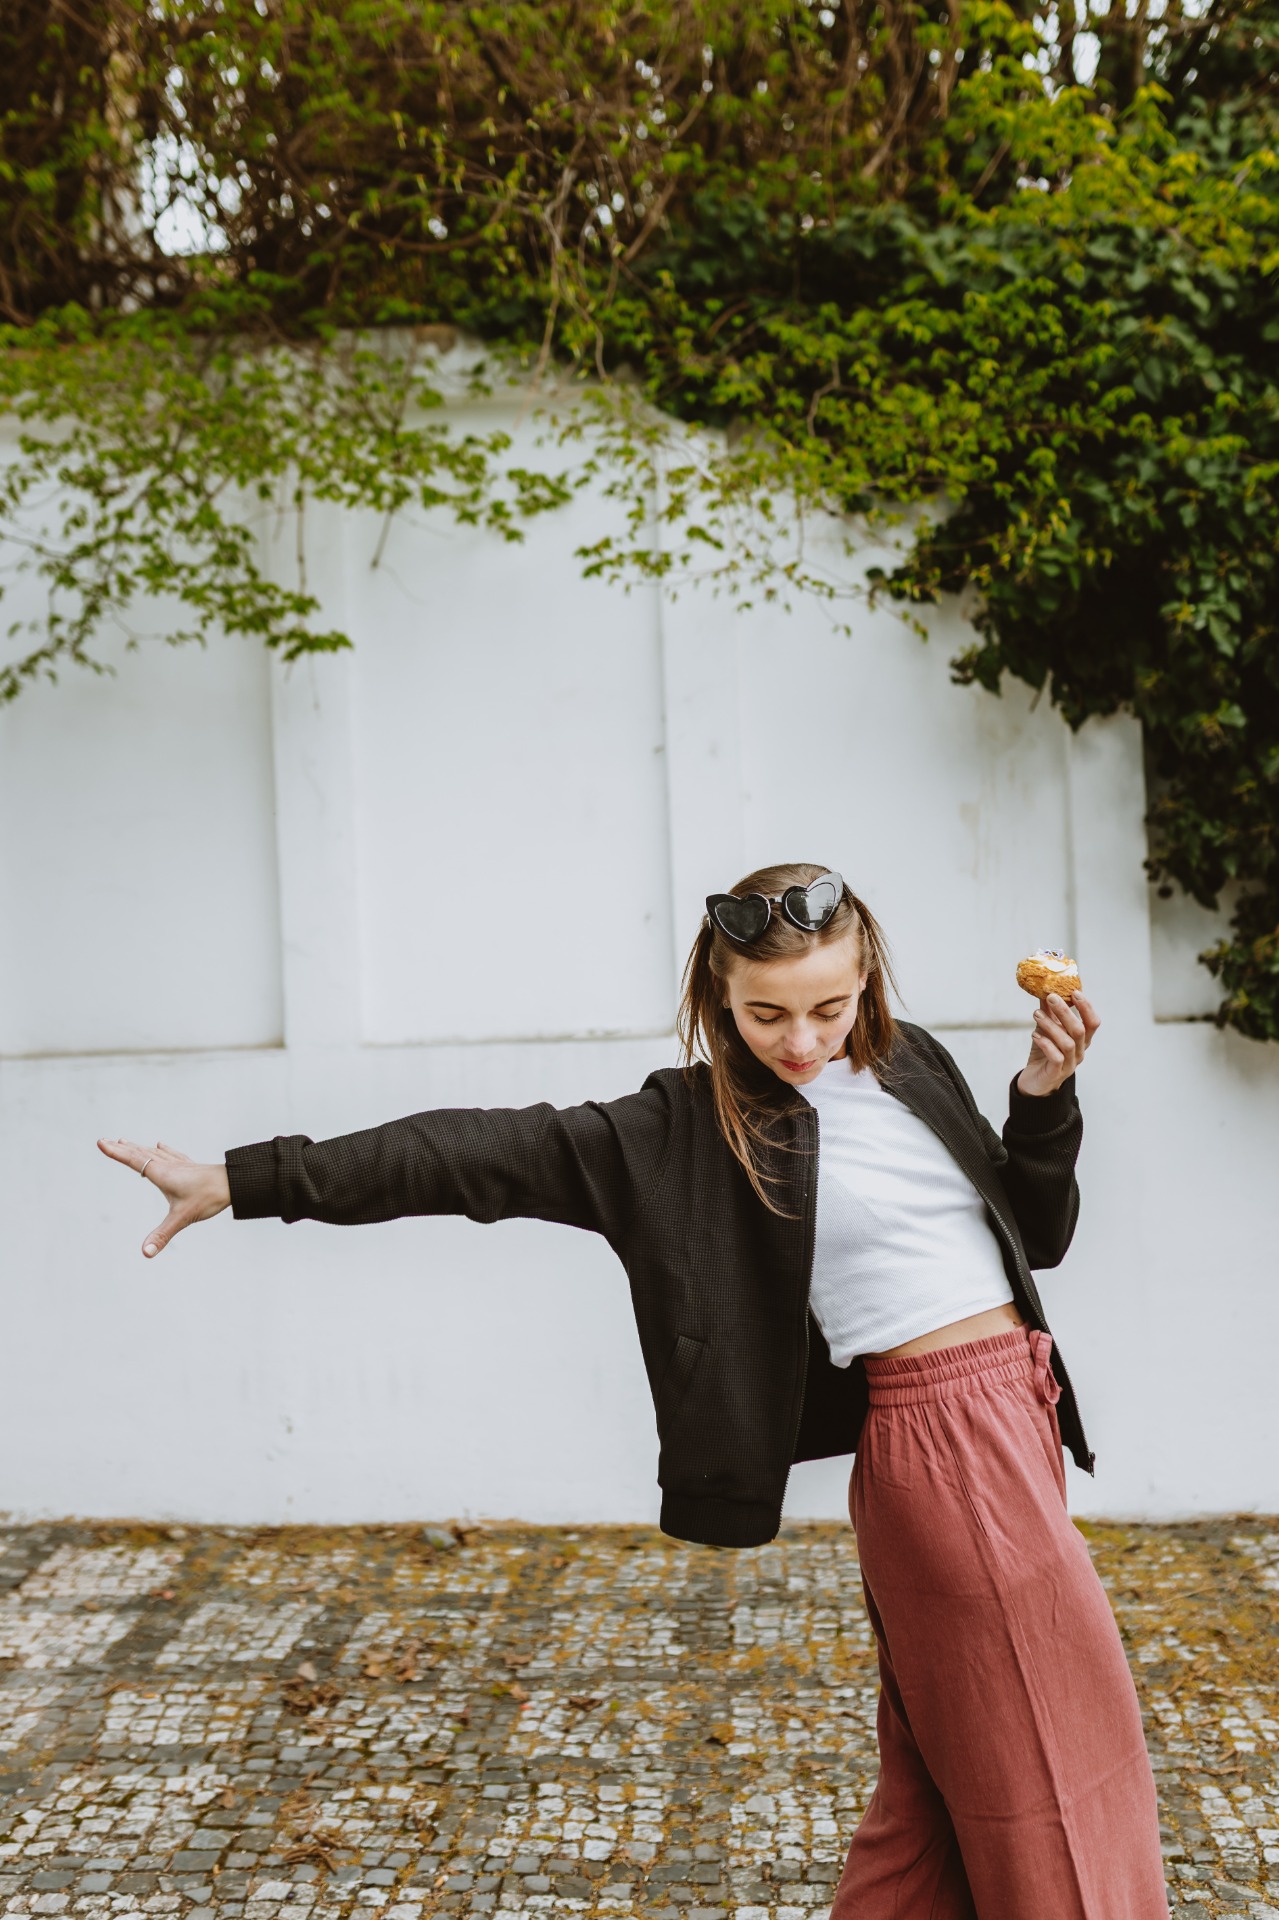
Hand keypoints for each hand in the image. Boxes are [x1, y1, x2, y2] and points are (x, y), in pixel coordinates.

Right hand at [96, 1137, 230, 1257]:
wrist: (235, 1183)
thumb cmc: (208, 1197)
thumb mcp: (182, 1218)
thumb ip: (162, 1235)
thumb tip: (145, 1253)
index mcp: (162, 1174)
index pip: (134, 1160)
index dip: (116, 1152)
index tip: (101, 1142)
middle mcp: (169, 1165)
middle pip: (141, 1153)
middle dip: (122, 1148)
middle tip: (106, 1141)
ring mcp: (180, 1164)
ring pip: (154, 1152)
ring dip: (138, 1147)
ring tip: (126, 1142)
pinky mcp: (190, 1166)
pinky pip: (171, 1154)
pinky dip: (161, 1149)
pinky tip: (161, 1145)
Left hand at [1017, 991, 1099, 1097]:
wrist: (1035, 1081)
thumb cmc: (1044, 1053)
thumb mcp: (1047, 1030)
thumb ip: (1049, 1013)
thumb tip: (1045, 990)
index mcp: (1082, 1040)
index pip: (1092, 1022)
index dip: (1086, 1007)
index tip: (1074, 992)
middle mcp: (1079, 1051)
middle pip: (1079, 1030)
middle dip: (1065, 1011)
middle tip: (1050, 997)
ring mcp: (1070, 1063)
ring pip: (1067, 1043)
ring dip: (1051, 1025)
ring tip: (1036, 1014)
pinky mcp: (1057, 1072)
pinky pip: (1056, 1057)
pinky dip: (1046, 1043)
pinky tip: (1035, 1035)